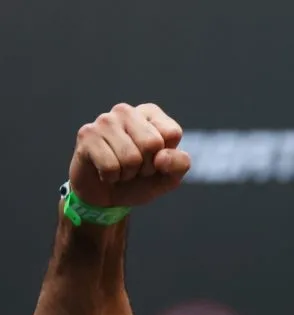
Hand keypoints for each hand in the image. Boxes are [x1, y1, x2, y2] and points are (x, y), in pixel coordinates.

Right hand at [69, 103, 190, 206]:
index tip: (155, 160)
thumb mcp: (170, 176)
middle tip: (136, 167)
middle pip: (152, 143)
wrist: (107, 197)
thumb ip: (179, 164)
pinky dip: (111, 177)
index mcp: (151, 113)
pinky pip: (110, 166)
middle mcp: (127, 110)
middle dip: (147, 166)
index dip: (166, 157)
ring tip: (121, 169)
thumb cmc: (141, 180)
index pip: (172, 133)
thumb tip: (161, 157)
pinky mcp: (86, 134)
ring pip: (130, 157)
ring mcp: (105, 120)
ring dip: (128, 173)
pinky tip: (105, 171)